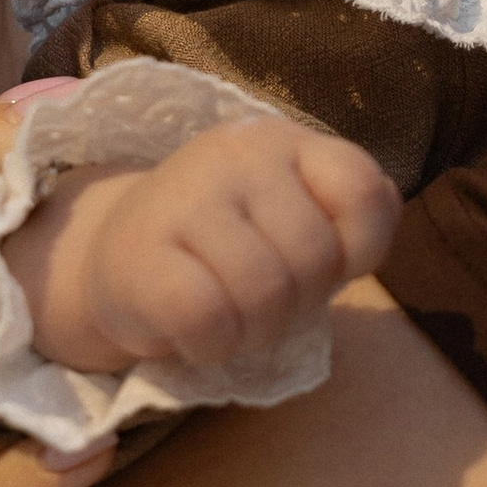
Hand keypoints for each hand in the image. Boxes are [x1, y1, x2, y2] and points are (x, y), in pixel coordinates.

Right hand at [8, 115, 400, 375]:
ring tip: (229, 316)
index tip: (320, 265)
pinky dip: (211, 346)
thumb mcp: (298, 219)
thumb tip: (367, 232)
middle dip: (299, 303)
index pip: (364, 193)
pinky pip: (208, 319)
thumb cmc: (229, 248)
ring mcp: (184, 197)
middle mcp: (236, 154)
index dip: (358, 251)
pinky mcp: (138, 253)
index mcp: (284, 141)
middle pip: (315, 257)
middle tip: (262, 300)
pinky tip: (193, 332)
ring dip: (254, 332)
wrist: (120, 262)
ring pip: (264, 294)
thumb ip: (350, 217)